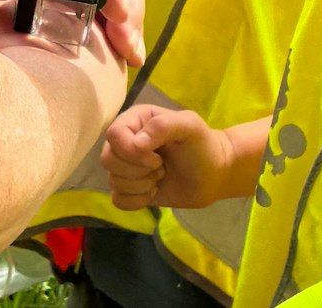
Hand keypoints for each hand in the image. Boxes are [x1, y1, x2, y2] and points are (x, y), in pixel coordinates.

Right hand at [101, 106, 250, 211]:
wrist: (214, 176)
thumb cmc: (202, 147)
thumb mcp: (189, 126)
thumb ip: (163, 126)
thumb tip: (135, 144)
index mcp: (136, 120)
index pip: (113, 135)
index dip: (132, 152)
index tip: (158, 158)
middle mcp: (127, 142)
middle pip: (108, 159)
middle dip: (138, 170)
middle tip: (161, 168)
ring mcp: (127, 167)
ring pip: (113, 181)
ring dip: (141, 185)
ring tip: (161, 177)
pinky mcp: (131, 189)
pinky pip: (118, 200)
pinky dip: (137, 201)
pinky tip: (154, 192)